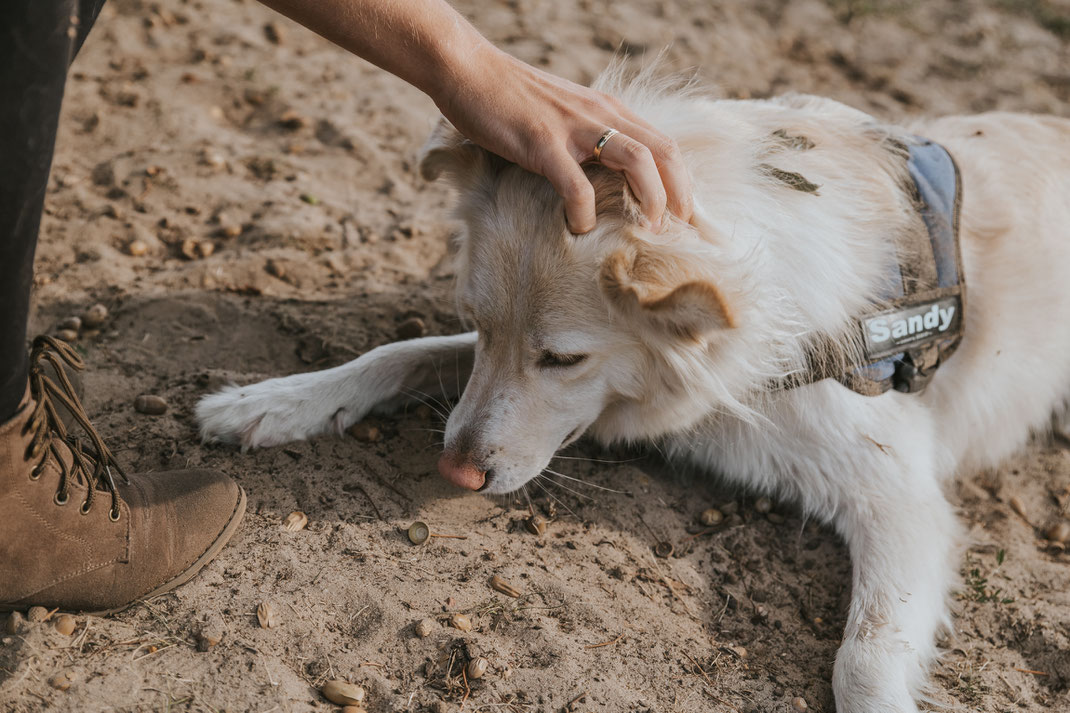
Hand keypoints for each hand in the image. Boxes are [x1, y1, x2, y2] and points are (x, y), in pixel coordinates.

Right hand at [434, 46, 692, 233]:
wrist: (467, 69)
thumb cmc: (509, 97)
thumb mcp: (563, 113)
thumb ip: (586, 137)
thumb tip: (600, 178)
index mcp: (609, 109)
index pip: (665, 145)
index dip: (683, 183)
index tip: (683, 217)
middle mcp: (601, 114)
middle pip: (664, 152)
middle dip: (680, 196)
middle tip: (677, 231)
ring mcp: (574, 128)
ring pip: (637, 161)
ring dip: (650, 200)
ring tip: (646, 230)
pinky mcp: (543, 143)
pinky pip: (577, 185)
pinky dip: (585, 213)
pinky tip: (579, 229)